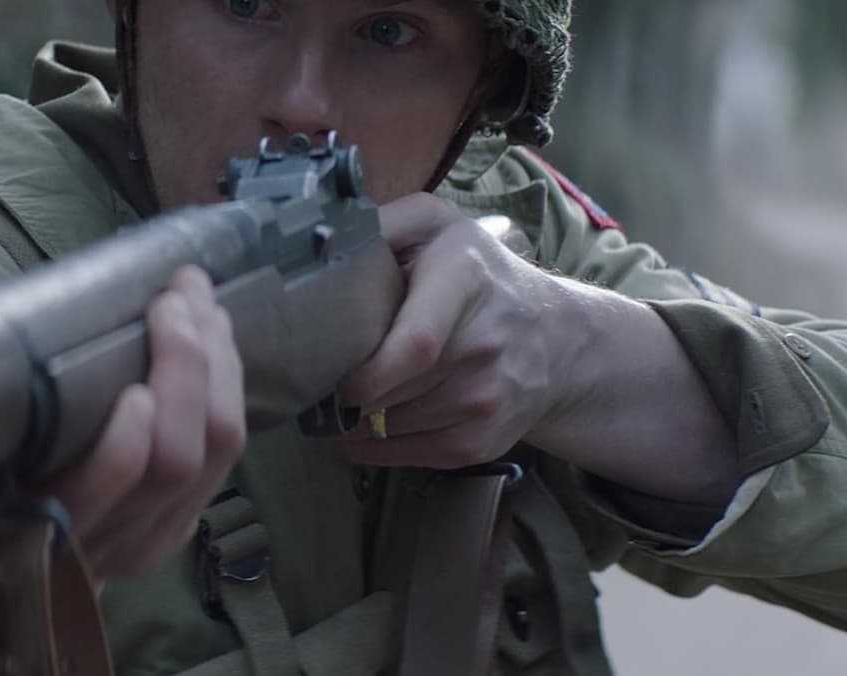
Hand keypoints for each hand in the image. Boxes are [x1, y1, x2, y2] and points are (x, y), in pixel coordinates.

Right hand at [0, 265, 246, 675]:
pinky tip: (214, 347)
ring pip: (212, 459)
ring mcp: (144, 540)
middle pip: (173, 463)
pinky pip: (221, 463)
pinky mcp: (170, 530)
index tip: (131, 384)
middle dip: (186, 371)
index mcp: (34, 524)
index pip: (100, 492)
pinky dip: (226, 396)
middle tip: (175, 299)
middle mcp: (100, 541)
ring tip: (201, 307)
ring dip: (218, 373)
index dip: (127, 444)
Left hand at [336, 194, 586, 467]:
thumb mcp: (439, 226)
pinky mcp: (483, 440)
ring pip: (394, 425)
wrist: (559, 338)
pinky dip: (372, 447)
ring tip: (335, 400)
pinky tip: (356, 430)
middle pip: (394, 390)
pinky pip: (411, 455)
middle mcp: (484, 345)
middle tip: (315, 381)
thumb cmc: (478, 275)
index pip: (417, 344)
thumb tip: (327, 235)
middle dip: (345, 393)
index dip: (367, 371)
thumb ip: (388, 221)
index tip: (333, 374)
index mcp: (465, 281)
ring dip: (355, 420)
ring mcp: (487, 398)